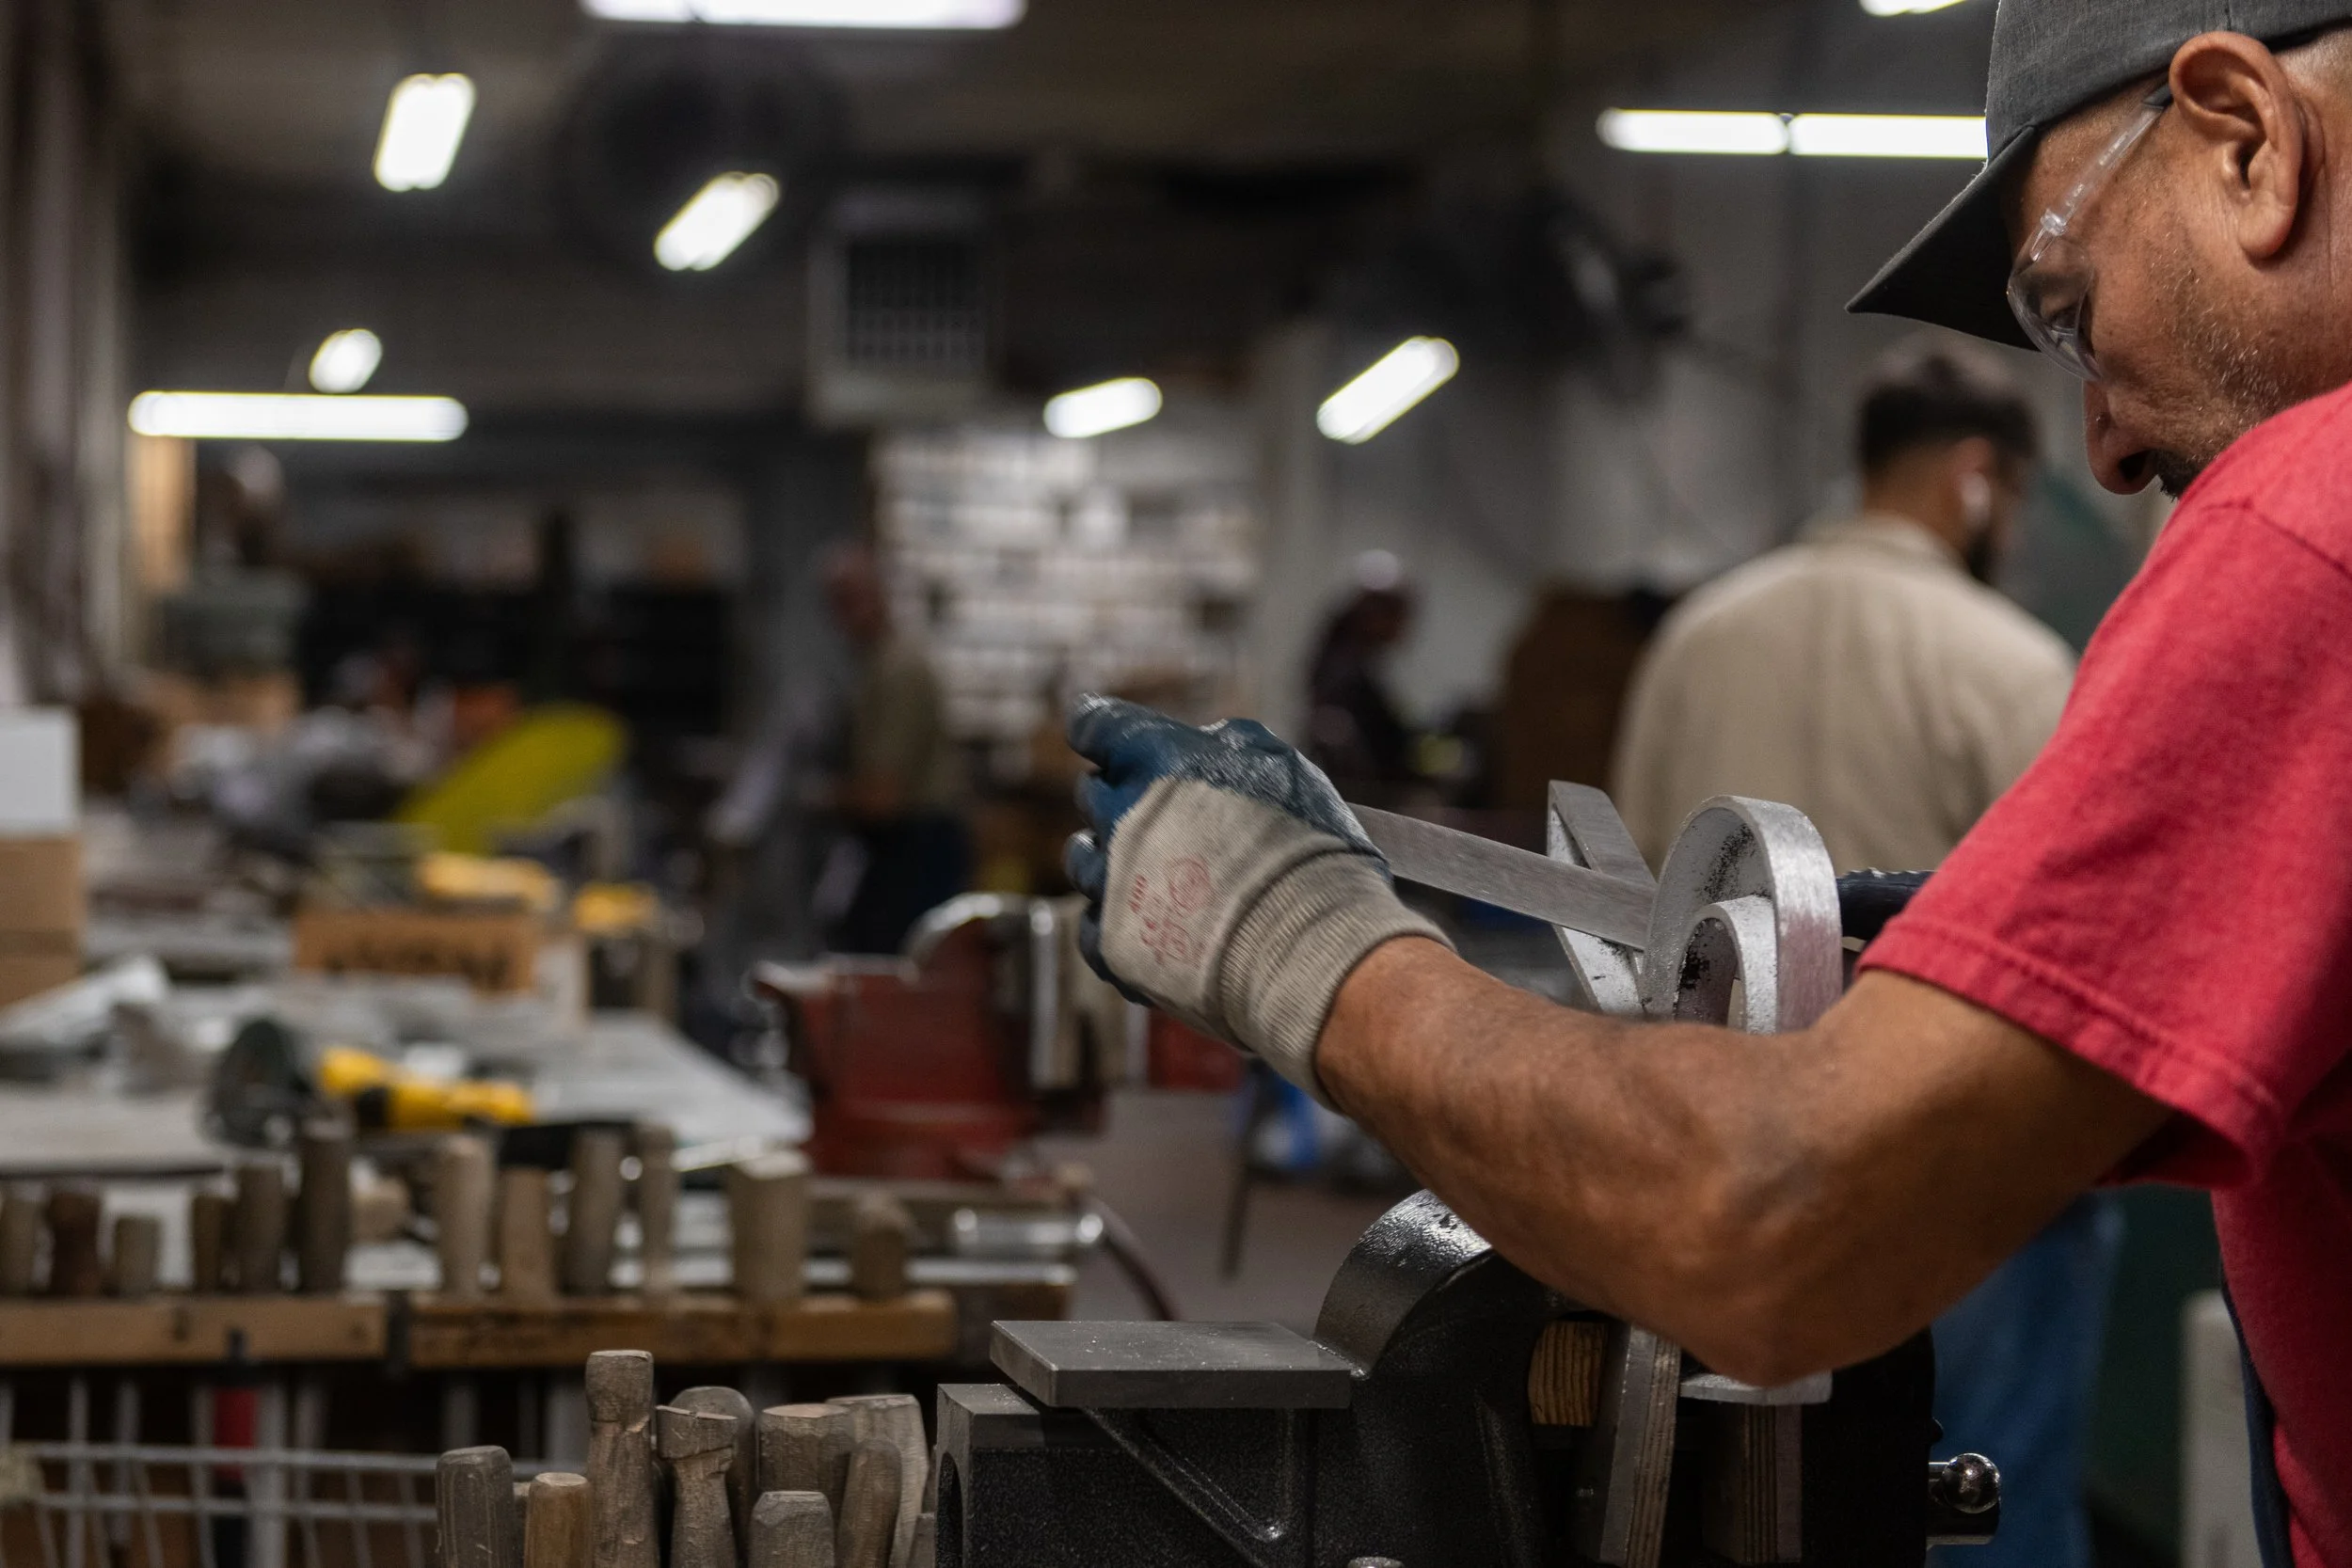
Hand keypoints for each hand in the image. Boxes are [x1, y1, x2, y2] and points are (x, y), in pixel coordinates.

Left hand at [1062, 696, 1444, 1100]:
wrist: (1303, 941)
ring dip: (1109, 859)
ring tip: (1152, 875)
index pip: (1095, 724)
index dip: (1100, 730)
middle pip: (1095, 794)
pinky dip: (1114, 922)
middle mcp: (1119, 815)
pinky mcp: (1111, 944)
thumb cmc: (1304, 847)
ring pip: (1083, 860)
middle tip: (1166, 818)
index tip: (1105, 738)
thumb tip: (1207, 740)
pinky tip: (1148, 926)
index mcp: (1155, 757)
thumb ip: (1230, 744)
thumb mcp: (1281, 764)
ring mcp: (1110, 882)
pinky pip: (1090, 925)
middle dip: (1122, 798)